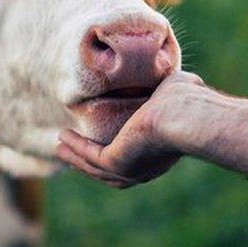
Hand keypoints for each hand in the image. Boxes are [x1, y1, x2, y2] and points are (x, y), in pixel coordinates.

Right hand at [56, 71, 207, 187]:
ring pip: (95, 166)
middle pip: (109, 170)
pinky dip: (76, 148)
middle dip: (88, 160)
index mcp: (161, 153)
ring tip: (60, 145)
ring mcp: (131, 169)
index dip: (115, 150)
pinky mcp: (117, 163)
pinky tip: (63, 137)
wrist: (187, 115)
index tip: (101, 138)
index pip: (133, 156)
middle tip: (70, 148)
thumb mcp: (174, 91)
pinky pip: (90, 156)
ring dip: (76, 157)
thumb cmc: (187, 101)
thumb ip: (167, 87)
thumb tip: (171, 76)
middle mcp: (146, 168)